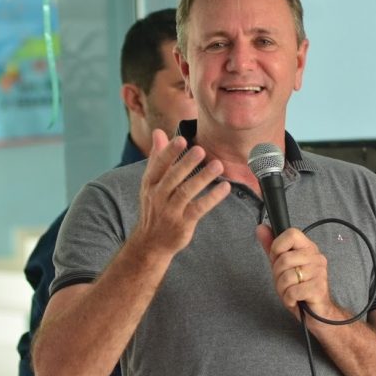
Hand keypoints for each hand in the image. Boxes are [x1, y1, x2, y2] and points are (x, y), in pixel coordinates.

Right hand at [130, 129, 230, 259]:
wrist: (151, 242)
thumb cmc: (155, 207)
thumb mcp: (151, 183)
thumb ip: (157, 158)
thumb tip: (158, 132)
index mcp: (150, 184)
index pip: (159, 165)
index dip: (169, 152)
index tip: (181, 139)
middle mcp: (158, 196)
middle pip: (172, 177)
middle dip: (186, 163)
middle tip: (201, 150)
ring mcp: (170, 211)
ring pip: (186, 192)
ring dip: (202, 178)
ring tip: (218, 166)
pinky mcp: (183, 223)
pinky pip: (199, 208)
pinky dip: (212, 198)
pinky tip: (225, 188)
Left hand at [256, 225, 336, 319]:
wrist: (316, 312)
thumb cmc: (299, 287)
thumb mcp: (282, 266)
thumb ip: (271, 246)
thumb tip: (260, 227)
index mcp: (308, 248)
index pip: (291, 233)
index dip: (277, 247)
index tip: (277, 259)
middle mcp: (316, 257)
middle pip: (284, 259)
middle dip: (277, 275)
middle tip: (285, 282)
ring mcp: (319, 272)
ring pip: (287, 277)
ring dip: (282, 289)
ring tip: (290, 292)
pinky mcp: (319, 288)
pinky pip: (292, 291)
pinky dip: (288, 299)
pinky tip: (295, 300)